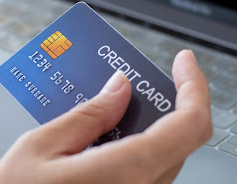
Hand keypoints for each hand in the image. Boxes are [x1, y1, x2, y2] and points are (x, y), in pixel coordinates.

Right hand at [0, 49, 211, 183]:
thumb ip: (89, 114)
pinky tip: (107, 136)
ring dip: (148, 127)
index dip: (194, 88)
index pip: (187, 126)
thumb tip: (119, 87)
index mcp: (123, 173)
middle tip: (133, 79)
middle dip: (163, 103)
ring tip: (113, 105)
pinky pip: (147, 174)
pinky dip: (137, 148)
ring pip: (164, 157)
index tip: (183, 63)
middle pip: (178, 140)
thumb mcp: (42, 145)